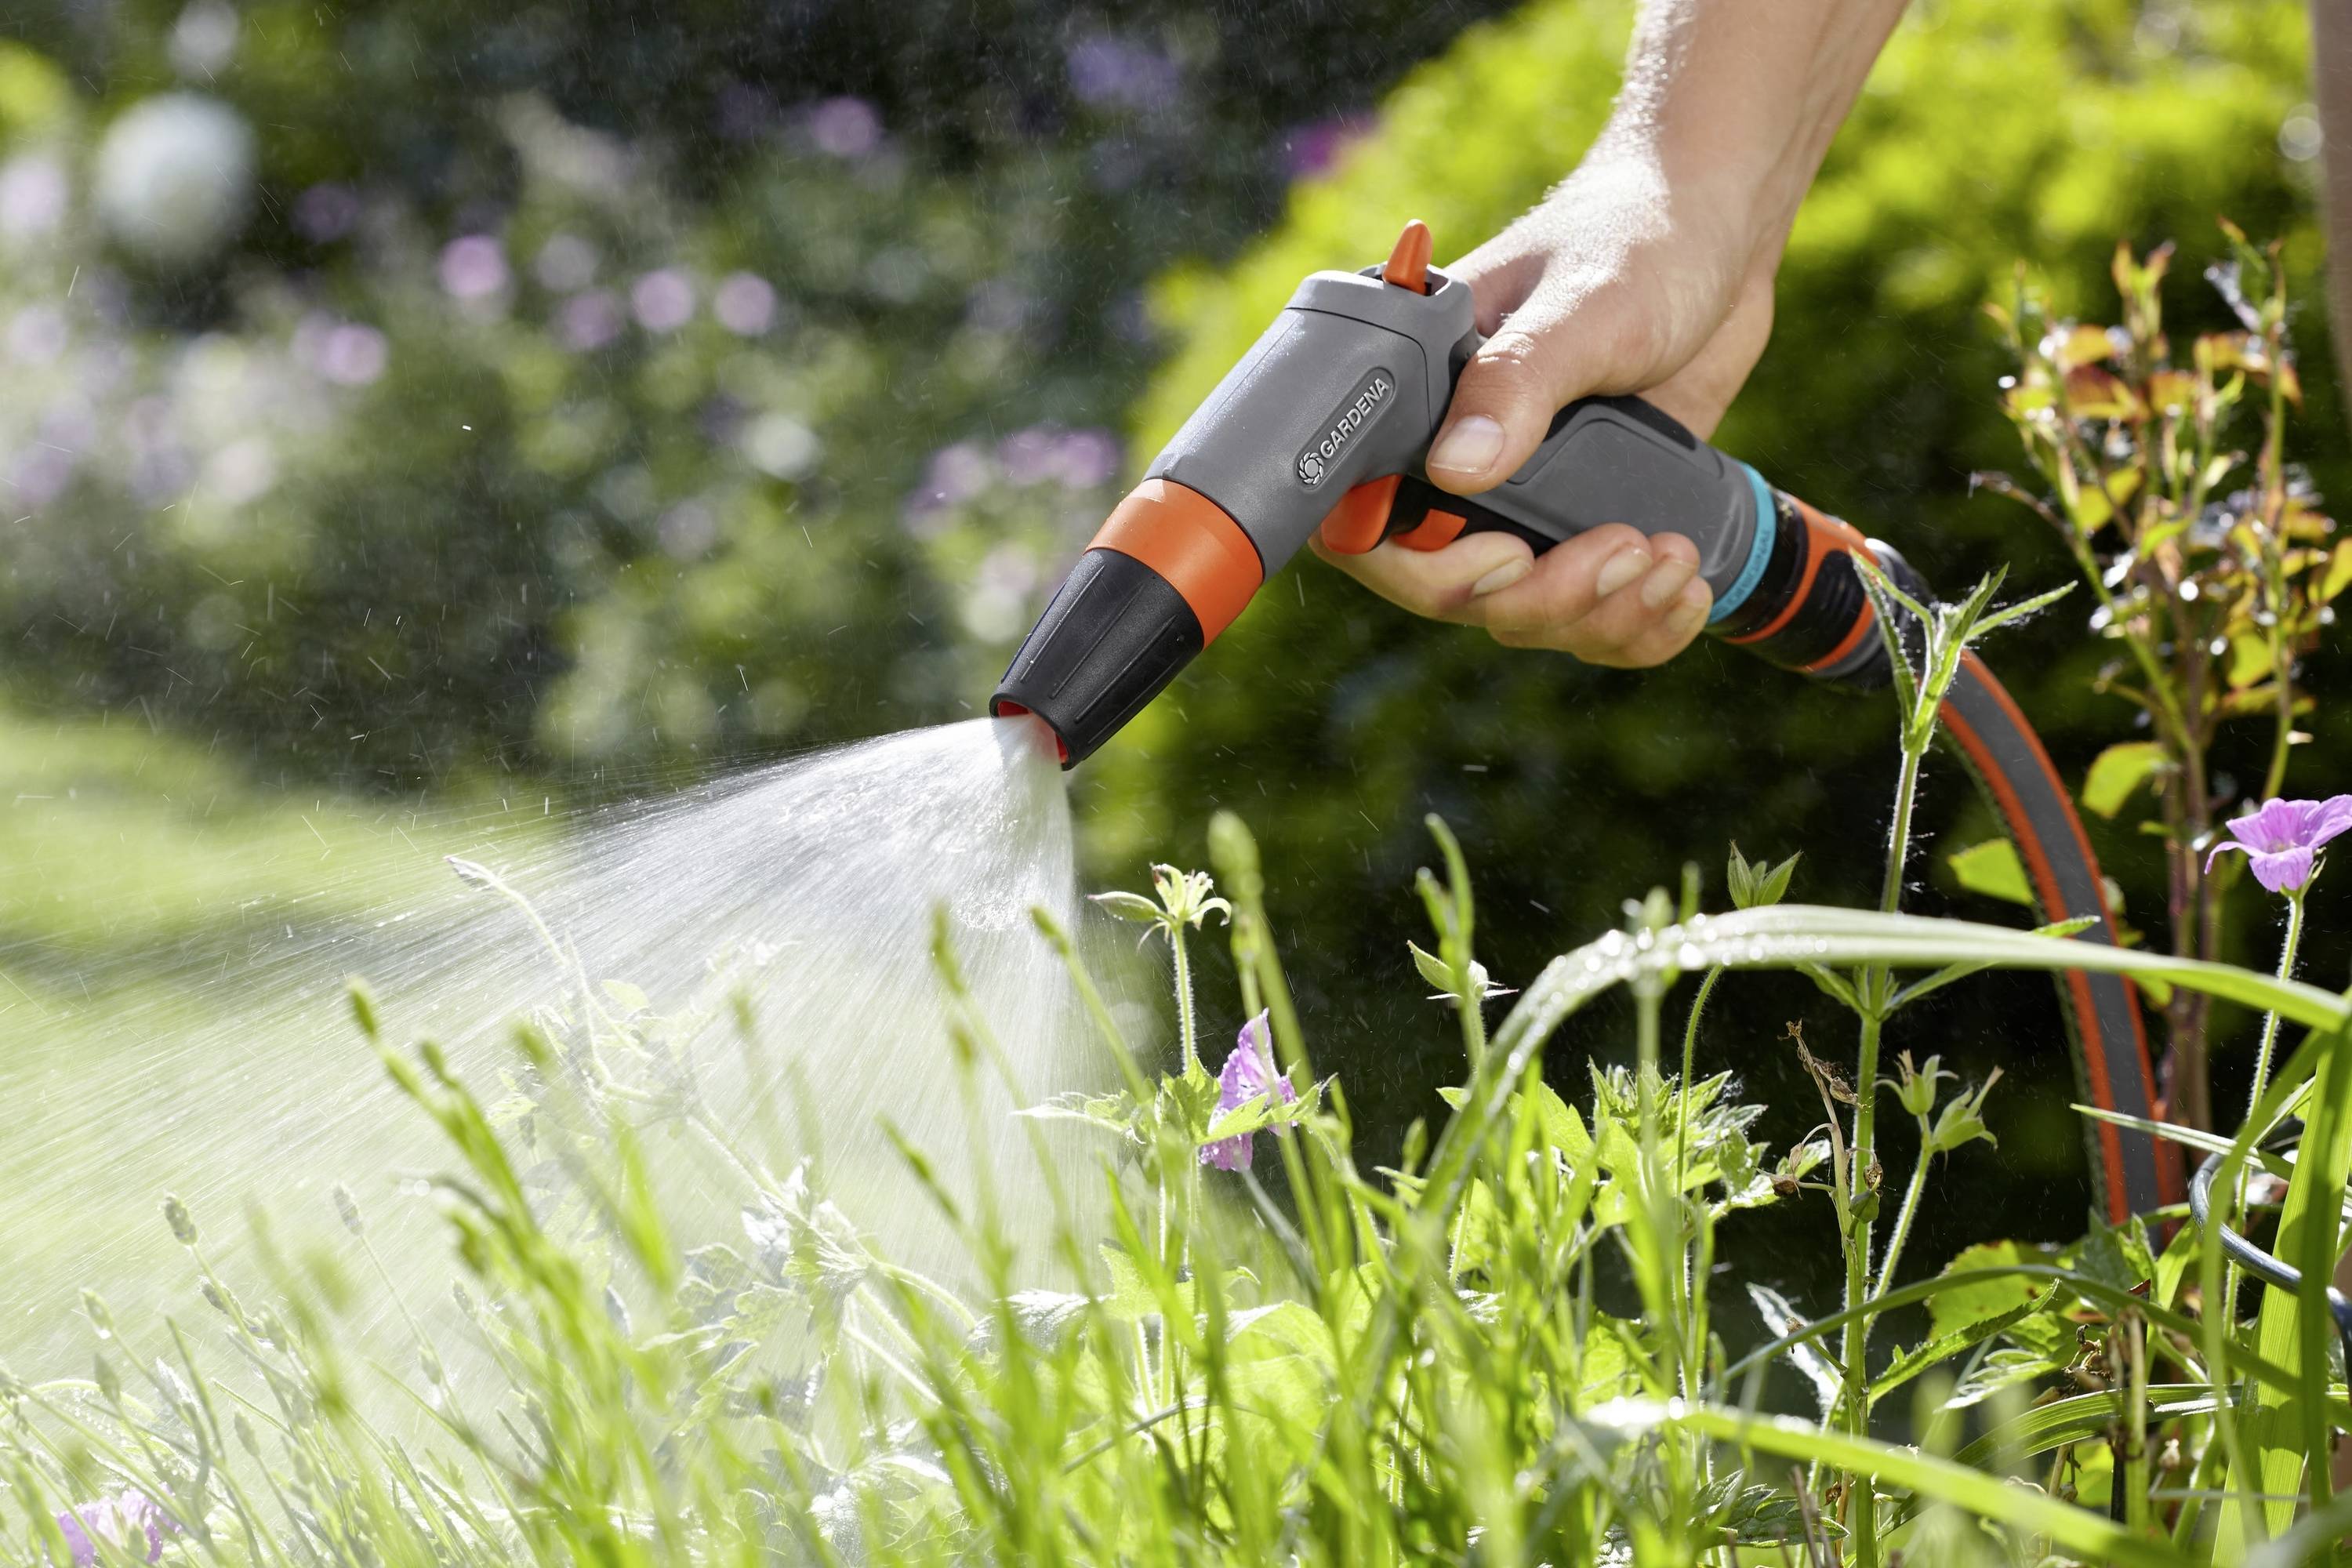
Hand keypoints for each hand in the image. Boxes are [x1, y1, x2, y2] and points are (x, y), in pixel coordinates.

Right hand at [1313, 151, 1779, 667]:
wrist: (1720, 227)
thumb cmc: (1639, 235)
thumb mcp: (1584, 304)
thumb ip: (1518, 381)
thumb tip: (1457, 467)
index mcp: (1418, 404)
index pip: (1362, 527)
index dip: (1425, 572)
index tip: (1511, 553)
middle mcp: (1457, 463)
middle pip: (1457, 595)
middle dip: (1546, 598)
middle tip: (1627, 548)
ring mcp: (1526, 498)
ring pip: (1528, 617)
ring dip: (1603, 617)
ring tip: (1671, 559)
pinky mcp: (1590, 518)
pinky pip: (1592, 616)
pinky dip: (1640, 627)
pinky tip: (1685, 590)